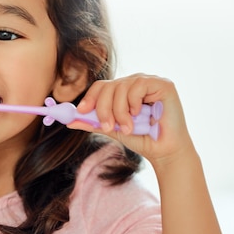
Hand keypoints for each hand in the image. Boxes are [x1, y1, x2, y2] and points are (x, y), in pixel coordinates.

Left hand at [68, 73, 195, 167]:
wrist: (164, 152)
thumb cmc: (141, 139)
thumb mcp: (113, 129)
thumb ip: (93, 122)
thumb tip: (70, 121)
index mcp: (123, 91)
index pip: (101, 86)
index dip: (90, 98)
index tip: (81, 111)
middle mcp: (135, 83)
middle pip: (108, 86)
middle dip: (104, 108)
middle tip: (108, 126)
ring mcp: (149, 81)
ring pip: (121, 87)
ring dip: (120, 111)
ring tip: (129, 127)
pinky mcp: (162, 84)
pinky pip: (138, 85)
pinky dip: (135, 102)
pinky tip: (141, 114)